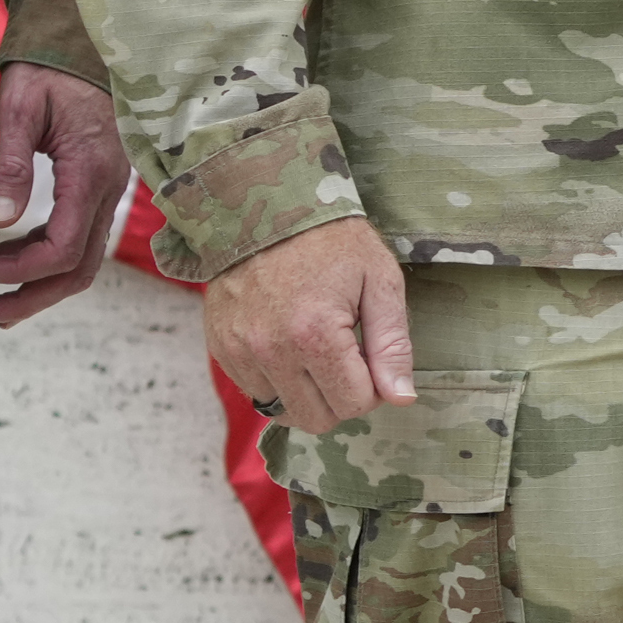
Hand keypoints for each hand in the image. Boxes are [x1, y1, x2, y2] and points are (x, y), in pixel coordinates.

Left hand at [0, 63, 131, 330]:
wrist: (81, 41)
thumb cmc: (50, 68)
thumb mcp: (23, 107)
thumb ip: (13, 164)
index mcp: (90, 171)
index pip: (62, 247)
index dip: (20, 272)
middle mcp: (108, 188)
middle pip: (78, 268)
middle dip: (31, 298)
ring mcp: (108, 189)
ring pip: (82, 259)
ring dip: (39, 286)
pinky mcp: (99, 186)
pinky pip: (80, 237)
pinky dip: (47, 259)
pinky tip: (12, 256)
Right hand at [206, 216, 412, 434]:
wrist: (265, 203)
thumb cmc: (331, 238)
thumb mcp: (379, 279)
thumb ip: (393, 344)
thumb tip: (401, 398)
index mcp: (316, 334)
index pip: (354, 405)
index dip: (373, 387)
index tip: (370, 355)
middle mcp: (271, 350)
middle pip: (317, 419)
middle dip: (340, 396)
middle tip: (346, 355)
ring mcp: (240, 351)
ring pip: (284, 410)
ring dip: (306, 391)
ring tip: (315, 346)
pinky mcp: (221, 348)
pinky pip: (255, 391)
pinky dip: (277, 379)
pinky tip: (288, 343)